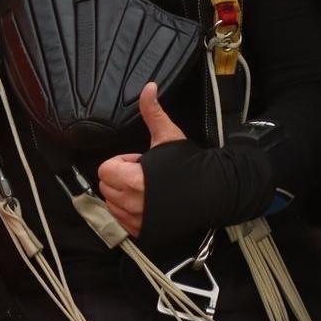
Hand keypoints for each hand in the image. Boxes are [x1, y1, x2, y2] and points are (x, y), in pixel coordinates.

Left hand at [95, 81, 185, 238]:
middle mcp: (132, 204)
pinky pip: (123, 221)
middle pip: (106, 187)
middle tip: (144, 174)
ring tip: (147, 188)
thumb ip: (152, 112)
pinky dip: (130, 213)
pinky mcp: (144, 232)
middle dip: (121, 178)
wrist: (215, 192)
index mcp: (132, 179)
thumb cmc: (190, 164)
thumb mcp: (169, 136)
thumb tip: (148, 87)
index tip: (140, 161)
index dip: (122, 162)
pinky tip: (149, 202)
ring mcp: (137, 221)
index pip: (106, 169)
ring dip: (123, 195)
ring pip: (112, 205)